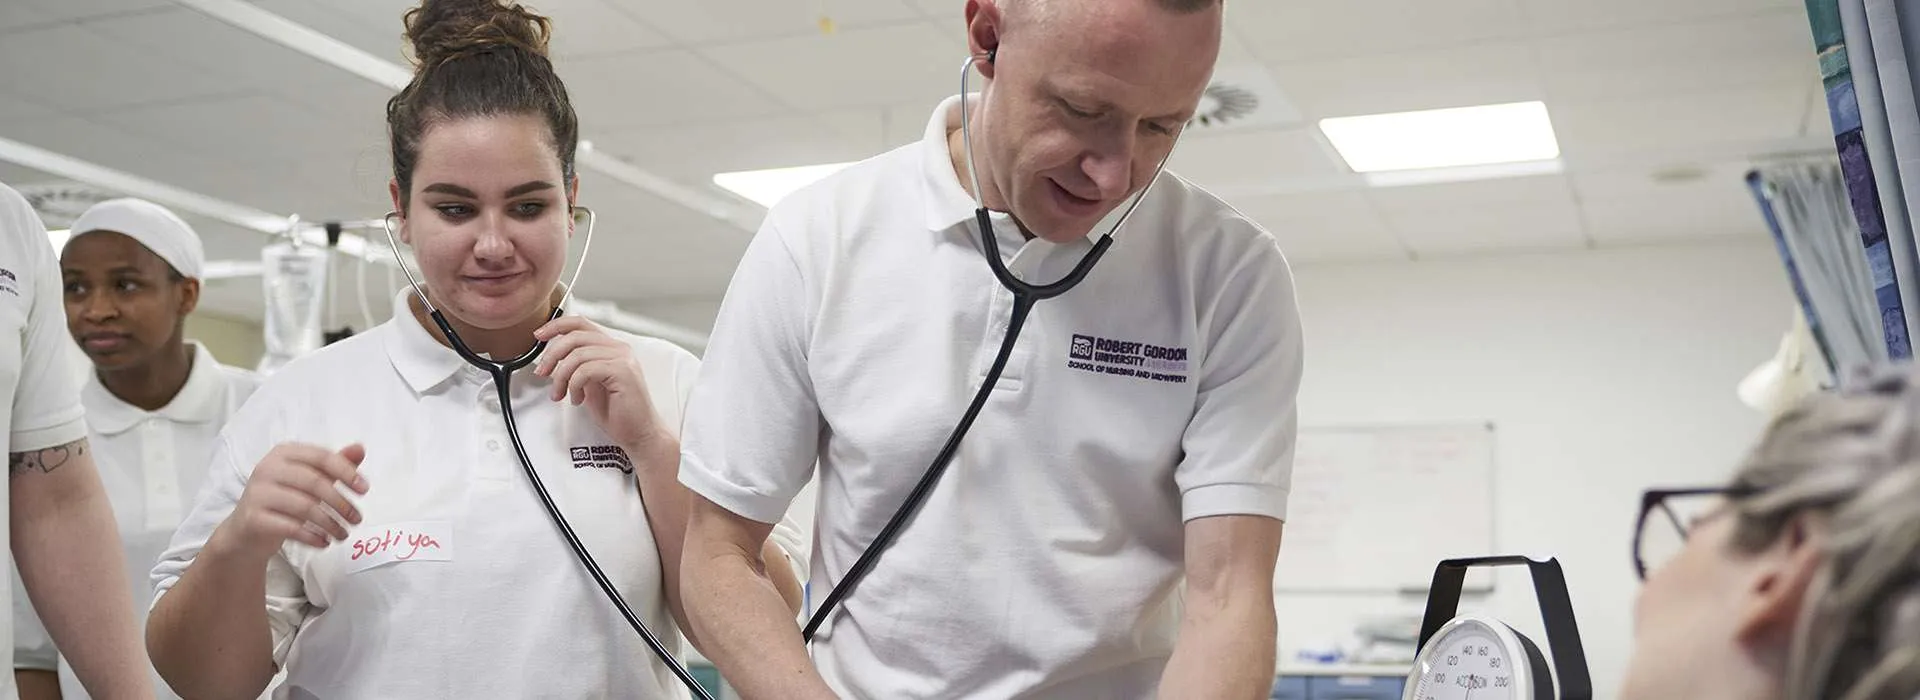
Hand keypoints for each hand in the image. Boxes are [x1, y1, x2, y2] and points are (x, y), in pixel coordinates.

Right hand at [215, 443, 367, 560]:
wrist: (246, 530)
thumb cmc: (284, 499)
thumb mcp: (310, 478)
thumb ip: (334, 464)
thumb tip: (360, 448)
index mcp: (284, 453)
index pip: (321, 456)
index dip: (346, 472)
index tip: (365, 490)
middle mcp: (267, 468)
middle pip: (314, 482)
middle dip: (341, 503)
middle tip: (358, 519)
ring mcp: (257, 493)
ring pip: (304, 506)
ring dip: (330, 523)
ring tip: (343, 534)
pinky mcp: (253, 518)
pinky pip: (290, 527)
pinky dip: (312, 536)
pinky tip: (324, 543)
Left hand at [533, 316, 670, 451]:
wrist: (639, 434)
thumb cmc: (617, 413)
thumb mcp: (590, 384)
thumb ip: (577, 366)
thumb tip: (553, 357)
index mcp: (612, 348)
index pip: (581, 324)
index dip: (556, 325)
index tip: (538, 335)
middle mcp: (619, 348)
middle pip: (575, 337)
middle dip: (552, 356)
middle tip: (542, 374)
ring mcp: (623, 358)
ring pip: (577, 355)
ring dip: (561, 377)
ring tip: (561, 394)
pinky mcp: (622, 372)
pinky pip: (585, 370)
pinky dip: (574, 386)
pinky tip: (577, 399)